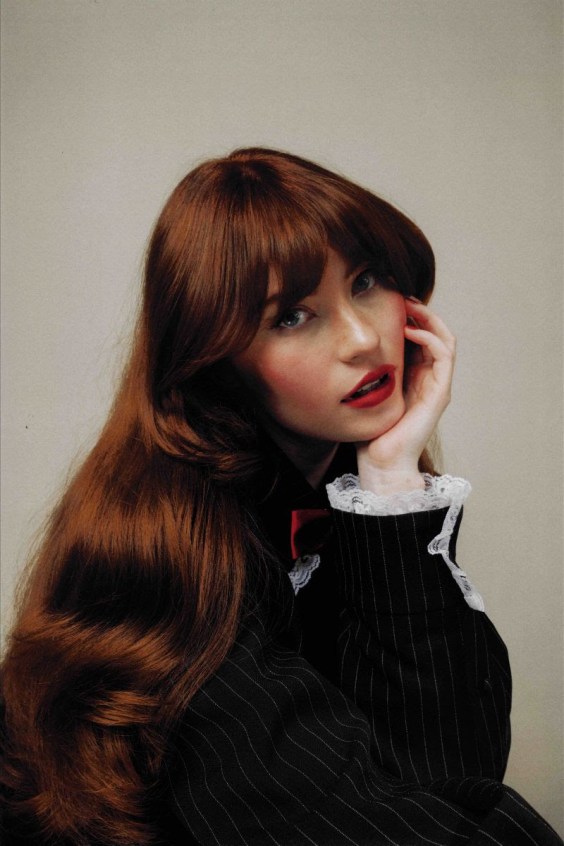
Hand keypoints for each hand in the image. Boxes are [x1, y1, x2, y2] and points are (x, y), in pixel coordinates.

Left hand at [356, 298, 455, 493]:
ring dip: (429, 318)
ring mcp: (437, 385)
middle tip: (401, 296)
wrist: (381, 462)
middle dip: (421, 311)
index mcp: (413, 377)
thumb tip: (341, 349)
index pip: (420, 337)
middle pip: (435, 333)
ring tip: (409, 305)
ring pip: (445, 339)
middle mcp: (429, 378)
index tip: (390, 301)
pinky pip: (444, 355)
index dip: (410, 316)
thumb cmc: (370, 432)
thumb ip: (364, 371)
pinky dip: (430, 337)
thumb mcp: (364, 391)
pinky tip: (410, 330)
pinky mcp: (440, 392)